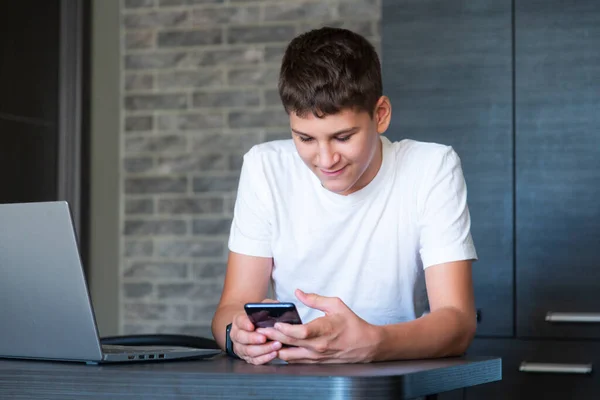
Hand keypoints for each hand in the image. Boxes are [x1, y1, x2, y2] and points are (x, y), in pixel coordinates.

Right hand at [230, 299, 282, 364]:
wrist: (249, 329)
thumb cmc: (257, 318)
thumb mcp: (260, 308)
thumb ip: (267, 305)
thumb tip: (277, 305)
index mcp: (238, 321)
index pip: (240, 321)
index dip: (245, 324)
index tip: (252, 325)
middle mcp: (237, 335)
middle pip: (242, 338)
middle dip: (254, 339)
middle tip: (264, 338)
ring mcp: (241, 347)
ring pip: (249, 351)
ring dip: (263, 349)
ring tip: (275, 346)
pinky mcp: (247, 357)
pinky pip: (254, 360)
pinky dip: (264, 358)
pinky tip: (273, 354)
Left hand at [256, 289, 379, 363]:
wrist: (365, 345)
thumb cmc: (351, 324)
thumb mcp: (336, 305)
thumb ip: (315, 299)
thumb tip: (298, 292)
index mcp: (324, 330)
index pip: (301, 332)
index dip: (286, 329)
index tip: (275, 323)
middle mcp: (318, 346)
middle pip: (290, 344)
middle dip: (272, 336)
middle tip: (258, 329)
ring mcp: (316, 356)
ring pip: (289, 355)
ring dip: (275, 347)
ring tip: (263, 338)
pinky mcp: (315, 362)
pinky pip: (294, 360)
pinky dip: (283, 353)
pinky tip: (276, 346)